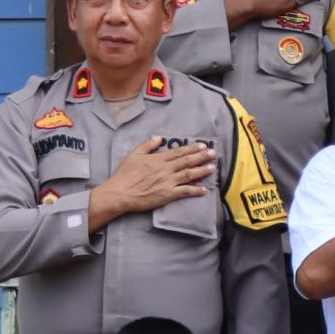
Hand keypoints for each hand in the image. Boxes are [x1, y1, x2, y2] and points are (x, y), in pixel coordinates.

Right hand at [98, 136, 215, 216]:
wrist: (120, 193)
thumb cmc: (125, 174)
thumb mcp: (133, 155)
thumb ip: (147, 145)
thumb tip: (159, 138)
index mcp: (158, 159)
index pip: (179, 152)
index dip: (192, 148)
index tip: (203, 145)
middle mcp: (166, 169)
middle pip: (187, 161)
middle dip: (202, 156)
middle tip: (214, 154)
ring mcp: (168, 182)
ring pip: (189, 174)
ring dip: (202, 170)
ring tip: (213, 168)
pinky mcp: (167, 195)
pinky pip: (185, 192)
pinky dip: (195, 190)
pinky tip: (204, 189)